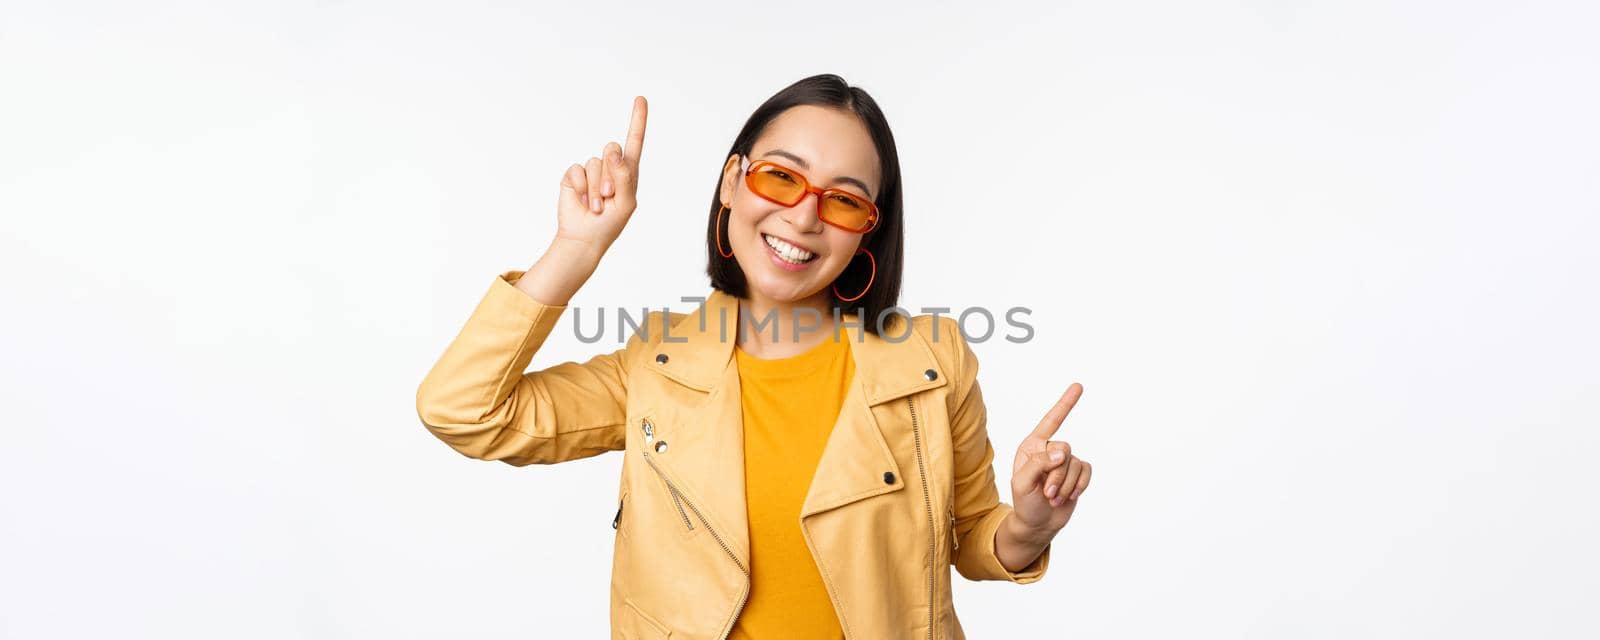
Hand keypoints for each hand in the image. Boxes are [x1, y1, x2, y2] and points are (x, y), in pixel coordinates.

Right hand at [554, 95, 647, 259]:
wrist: (584, 238)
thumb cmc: (610, 223)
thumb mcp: (626, 201)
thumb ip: (624, 175)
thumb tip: (612, 148)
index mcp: (628, 172)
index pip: (634, 142)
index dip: (637, 120)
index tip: (641, 99)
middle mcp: (609, 168)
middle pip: (612, 148)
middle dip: (611, 173)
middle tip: (609, 196)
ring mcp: (590, 172)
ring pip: (595, 162)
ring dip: (595, 188)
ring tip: (597, 206)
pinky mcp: (572, 177)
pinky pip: (577, 170)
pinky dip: (581, 188)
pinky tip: (583, 202)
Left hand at [1009, 382, 1092, 536]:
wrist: (1038, 524)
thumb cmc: (1025, 502)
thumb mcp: (1022, 483)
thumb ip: (1039, 463)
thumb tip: (1063, 451)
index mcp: (1032, 446)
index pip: (1051, 421)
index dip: (1065, 404)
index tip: (1078, 386)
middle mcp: (1049, 450)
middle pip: (1065, 448)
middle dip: (1056, 474)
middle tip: (1046, 492)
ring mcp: (1065, 462)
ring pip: (1075, 463)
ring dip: (1065, 485)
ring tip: (1053, 498)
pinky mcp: (1078, 474)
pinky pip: (1087, 472)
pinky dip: (1079, 486)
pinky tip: (1069, 496)